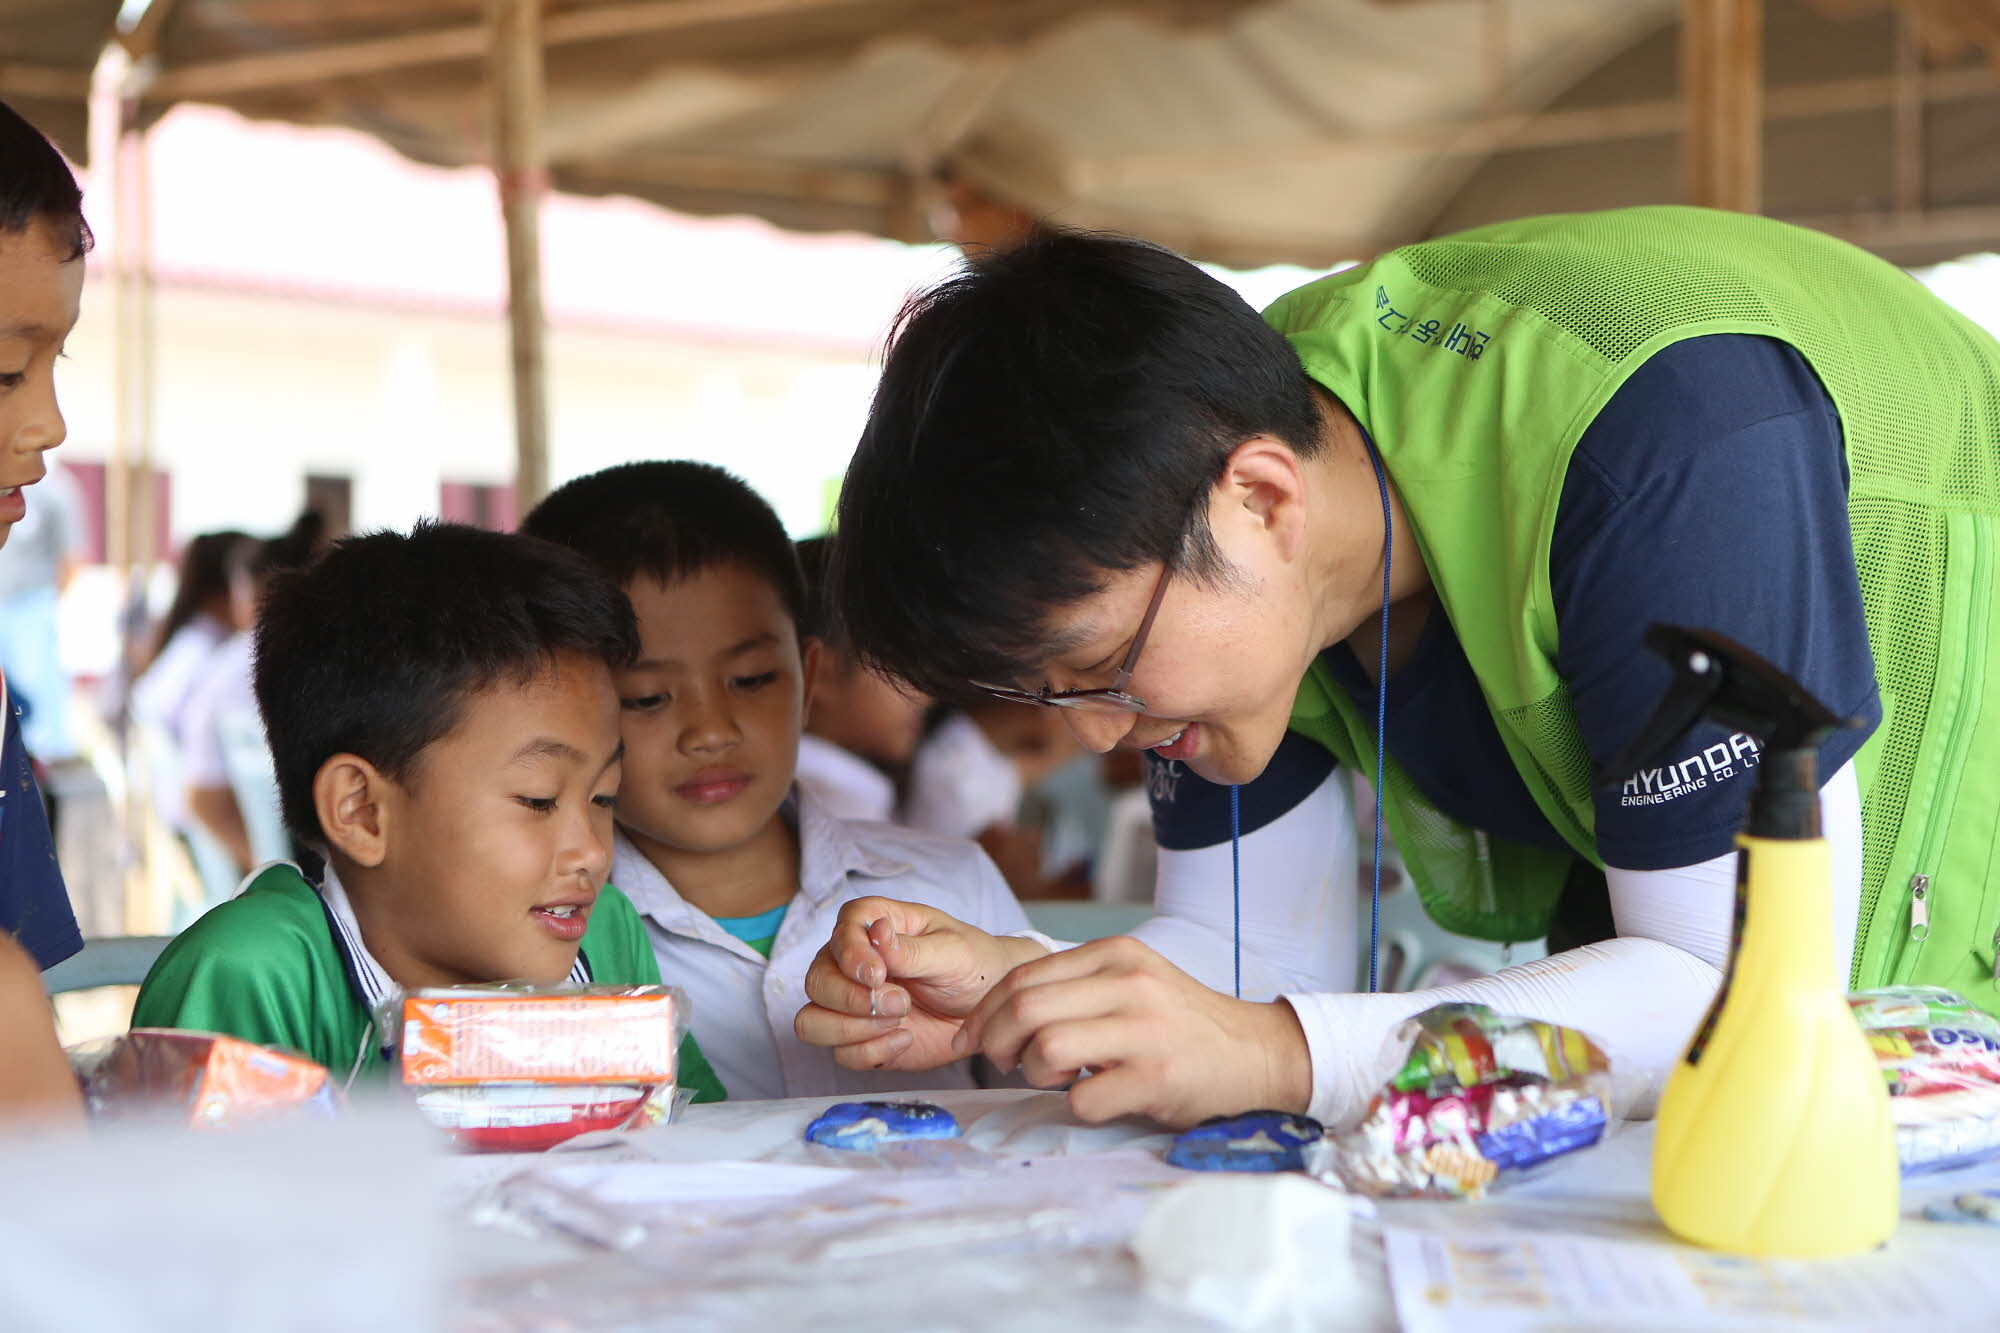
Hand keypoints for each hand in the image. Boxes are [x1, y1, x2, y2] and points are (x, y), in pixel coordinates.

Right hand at [793, 896, 1048, 1072]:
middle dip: (852, 999)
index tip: (879, 974)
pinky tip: (905, 1039)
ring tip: (900, 1021)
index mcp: (874, 925)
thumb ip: (911, 949)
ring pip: (812, 1022)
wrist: (990, 1008)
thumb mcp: (953, 952)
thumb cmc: (973, 965)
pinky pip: (841, 1054)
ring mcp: (852, 1004)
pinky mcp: (861, 1039)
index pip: (841, 930)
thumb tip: (877, 933)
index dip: (851, 954)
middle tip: (901, 1003)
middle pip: (817, 981)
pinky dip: (871, 1052)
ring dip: (852, 1029)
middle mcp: (852, 963)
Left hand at [951, 935, 1311, 1128]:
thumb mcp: (1133, 982)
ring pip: (1044, 1049)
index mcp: (1117, 955)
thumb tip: (998, 1013)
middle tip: (1001, 1063)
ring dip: (1033, 1074)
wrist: (1258, 1055)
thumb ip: (1076, 986)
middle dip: (993, 1043)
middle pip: (1023, 1009)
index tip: (970, 1039)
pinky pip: (1082, 1098)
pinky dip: (1077, 1105)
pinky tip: (1098, 1098)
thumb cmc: (1183, 1024)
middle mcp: (1129, 984)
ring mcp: (1144, 1031)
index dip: (983, 1012)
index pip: (1022, 976)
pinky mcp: (1156, 1078)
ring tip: (1055, 1078)